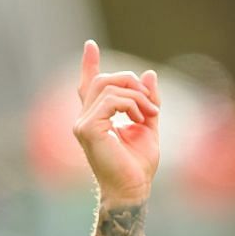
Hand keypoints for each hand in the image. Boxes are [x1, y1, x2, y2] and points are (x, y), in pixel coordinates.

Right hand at [73, 40, 160, 207]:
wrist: (133, 189)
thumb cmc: (138, 166)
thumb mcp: (148, 125)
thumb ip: (147, 100)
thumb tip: (149, 74)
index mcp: (96, 119)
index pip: (88, 86)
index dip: (89, 64)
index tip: (90, 45)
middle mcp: (84, 119)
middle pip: (103, 81)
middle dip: (131, 83)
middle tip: (151, 102)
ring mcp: (83, 123)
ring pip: (108, 87)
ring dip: (136, 96)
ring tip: (150, 114)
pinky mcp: (87, 129)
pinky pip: (111, 101)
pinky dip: (131, 105)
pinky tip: (141, 119)